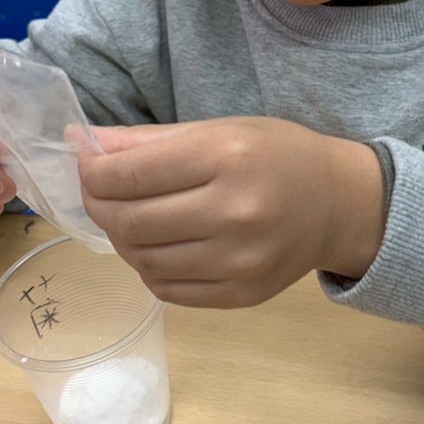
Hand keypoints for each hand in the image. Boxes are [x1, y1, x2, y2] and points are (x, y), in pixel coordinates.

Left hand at [77, 118, 385, 307]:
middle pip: (129, 222)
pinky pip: (167, 290)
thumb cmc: (277, 155)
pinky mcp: (241, 294)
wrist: (340, 204)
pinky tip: (158, 247)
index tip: (86, 163)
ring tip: (131, 218)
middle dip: (98, 205)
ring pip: (142, 260)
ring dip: (121, 239)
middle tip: (99, 193)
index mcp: (226, 156)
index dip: (92, 172)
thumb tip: (83, 144)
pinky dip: (149, 268)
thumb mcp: (219, 129)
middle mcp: (234, 211)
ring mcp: (239, 260)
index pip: (129, 175)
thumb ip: (149, 140)